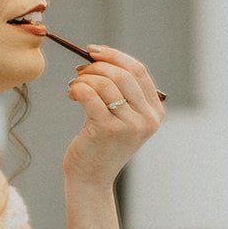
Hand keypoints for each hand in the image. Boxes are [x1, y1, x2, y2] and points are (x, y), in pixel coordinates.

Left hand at [64, 43, 163, 187]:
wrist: (92, 178)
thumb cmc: (102, 144)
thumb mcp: (122, 117)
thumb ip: (122, 91)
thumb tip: (100, 56)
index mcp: (155, 112)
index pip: (139, 71)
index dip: (115, 56)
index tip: (94, 51)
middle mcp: (147, 119)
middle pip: (123, 74)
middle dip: (97, 66)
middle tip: (79, 71)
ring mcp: (130, 126)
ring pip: (105, 83)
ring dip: (84, 79)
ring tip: (74, 85)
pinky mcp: (108, 130)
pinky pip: (89, 95)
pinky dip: (77, 88)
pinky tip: (71, 94)